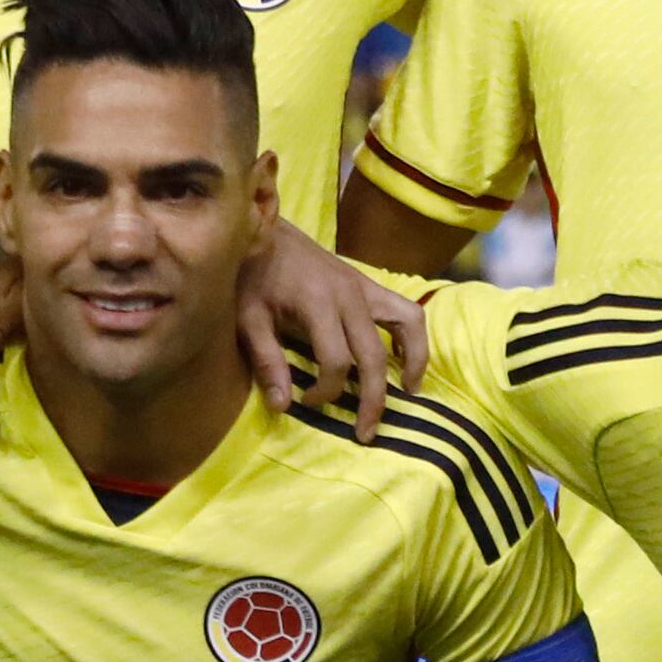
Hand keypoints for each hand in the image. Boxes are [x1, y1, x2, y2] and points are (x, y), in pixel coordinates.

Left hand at [236, 216, 427, 433]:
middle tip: (365, 433)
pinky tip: (405, 360)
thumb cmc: (250, 274)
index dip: (325, 390)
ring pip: (408, 325)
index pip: (336, 360)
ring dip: (413, 360)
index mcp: (318, 303)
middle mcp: (350, 295)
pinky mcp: (368, 284)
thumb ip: (267, 360)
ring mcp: (364, 287)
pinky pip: (406, 310)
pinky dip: (413, 336)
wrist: (262, 228)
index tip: (306, 401)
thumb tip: (283, 406)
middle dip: (372, 399)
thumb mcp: (248, 317)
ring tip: (408, 393)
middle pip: (374, 355)